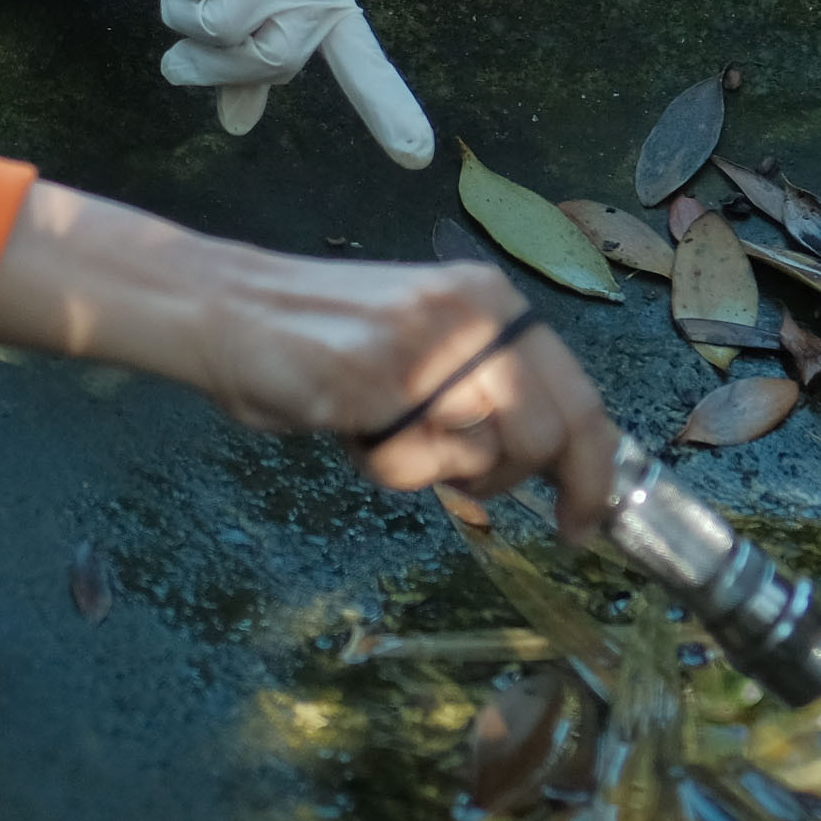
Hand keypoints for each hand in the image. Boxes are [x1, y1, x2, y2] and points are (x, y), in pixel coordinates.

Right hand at [0, 185, 619, 513]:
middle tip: (457, 479)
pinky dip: (383, 466)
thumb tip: (555, 455)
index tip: (588, 520)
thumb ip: (486, 382)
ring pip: (481, 456)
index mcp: (491, 299)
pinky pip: (410, 462)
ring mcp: (426, 344)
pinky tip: (349, 426)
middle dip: (505, 479)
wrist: (226, 308)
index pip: (581, 396)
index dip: (594, 472)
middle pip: (544, 436)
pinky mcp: (377, 379)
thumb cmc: (321, 337)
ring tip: (382, 431)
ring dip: (432, 469)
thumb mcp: (427, 337)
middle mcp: (471, 314)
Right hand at [157, 0, 435, 168]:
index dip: (388, 109)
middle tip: (184, 53)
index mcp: (327, 10)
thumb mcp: (258, 13)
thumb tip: (236, 125)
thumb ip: (248, 71)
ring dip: (182, 11)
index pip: (363, 64)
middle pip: (262, 59)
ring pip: (213, 25)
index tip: (419, 156)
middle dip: (209, 63)